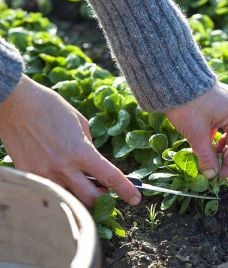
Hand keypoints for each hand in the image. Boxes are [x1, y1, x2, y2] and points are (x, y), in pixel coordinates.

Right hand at [0, 75, 140, 206]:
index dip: (126, 190)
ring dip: (81, 195)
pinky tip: (62, 176)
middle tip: (106, 193)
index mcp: (80, 151)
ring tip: (83, 183)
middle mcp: (63, 167)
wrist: (16, 104)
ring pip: (70, 198)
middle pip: (91, 199)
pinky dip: (61, 188)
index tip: (135, 198)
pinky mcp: (30, 174)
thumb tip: (91, 159)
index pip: (110, 177)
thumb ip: (89, 145)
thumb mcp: (80, 122)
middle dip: (103, 200)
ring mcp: (44, 174)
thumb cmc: (51, 107)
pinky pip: (51, 189)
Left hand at [165, 81, 227, 178]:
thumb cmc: (185, 105)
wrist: (172, 79)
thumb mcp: (195, 134)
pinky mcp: (221, 98)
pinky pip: (224, 120)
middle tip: (215, 166)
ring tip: (208, 153)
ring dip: (221, 143)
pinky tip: (206, 138)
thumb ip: (205, 156)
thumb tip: (210, 175)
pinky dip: (217, 132)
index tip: (219, 176)